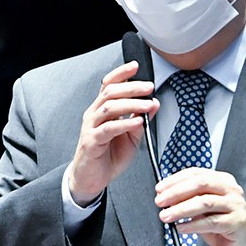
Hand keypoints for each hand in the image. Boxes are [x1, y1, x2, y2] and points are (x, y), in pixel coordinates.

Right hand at [69, 61, 158, 205]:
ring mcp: (91, 128)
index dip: (121, 73)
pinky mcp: (92, 142)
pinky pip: (108, 129)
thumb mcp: (131, 136)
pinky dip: (125, 123)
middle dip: (132, 87)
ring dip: (131, 104)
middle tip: (149, 87)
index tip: (135, 66)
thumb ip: (140, 118)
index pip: (109, 85)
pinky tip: (137, 122)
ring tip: (148, 105)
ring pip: (110, 108)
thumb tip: (154, 103)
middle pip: (111, 92)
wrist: (92, 180)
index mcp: (102, 110)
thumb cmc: (108, 156)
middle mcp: (94, 115)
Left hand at [154, 168, 245, 245]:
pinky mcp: (236, 223)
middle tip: (160, 201)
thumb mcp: (206, 208)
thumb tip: (166, 197)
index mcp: (223, 180)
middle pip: (201, 183)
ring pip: (204, 202)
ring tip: (166, 216)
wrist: (245, 245)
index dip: (175, 180)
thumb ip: (191, 199)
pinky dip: (192, 225)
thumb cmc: (223, 224)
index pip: (196, 173)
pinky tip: (181, 228)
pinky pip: (211, 222)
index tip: (160, 189)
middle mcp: (231, 189)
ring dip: (181, 209)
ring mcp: (235, 205)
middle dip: (177, 192)